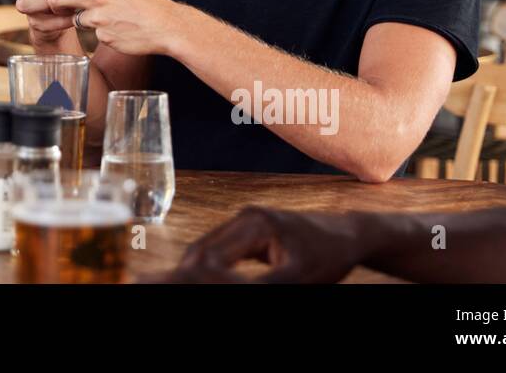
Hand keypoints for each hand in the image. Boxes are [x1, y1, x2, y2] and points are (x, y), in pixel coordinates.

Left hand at [41, 0, 184, 55]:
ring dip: (81, 18)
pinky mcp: (103, 36)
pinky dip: (101, 31)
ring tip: (101, 17)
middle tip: (57, 4)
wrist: (167, 26)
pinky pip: (94, 33)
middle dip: (54, 1)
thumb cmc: (152, 2)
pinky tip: (117, 29)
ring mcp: (99, 18)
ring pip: (75, 18)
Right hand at [155, 207, 368, 283]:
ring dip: (192, 271)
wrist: (349, 235)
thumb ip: (259, 286)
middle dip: (183, 273)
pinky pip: (219, 250)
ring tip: (169, 282)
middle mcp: (246, 217)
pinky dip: (207, 267)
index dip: (191, 277)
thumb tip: (226, 288)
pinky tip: (197, 280)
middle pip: (202, 250)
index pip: (210, 256)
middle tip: (156, 285)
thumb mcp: (298, 278)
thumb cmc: (328, 257)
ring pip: (208, 250)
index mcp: (255, 224)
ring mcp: (247, 222)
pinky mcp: (250, 231)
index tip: (169, 285)